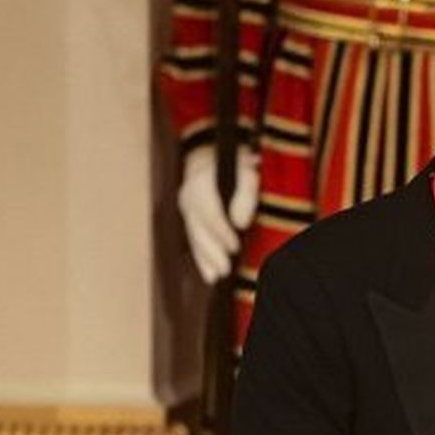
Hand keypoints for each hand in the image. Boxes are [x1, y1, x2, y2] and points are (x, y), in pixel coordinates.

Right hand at [177, 145, 259, 282]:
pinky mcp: (190, 220)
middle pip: (199, 229)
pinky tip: (210, 275)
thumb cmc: (239, 165)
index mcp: (201, 184)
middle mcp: (189, 197)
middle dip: (212, 251)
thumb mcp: (247, 171)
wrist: (215, 157)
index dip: (221, 231)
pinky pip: (194, 241)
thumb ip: (245, 195)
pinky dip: (202, 259)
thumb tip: (240, 223)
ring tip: (217, 278)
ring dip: (206, 259)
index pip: (209, 211)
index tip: (235, 247)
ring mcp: (187, 209)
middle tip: (225, 270)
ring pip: (194, 237)